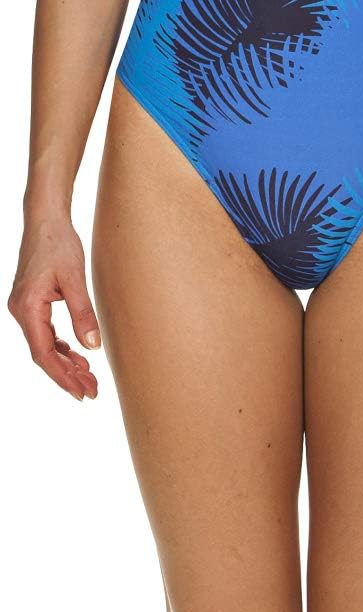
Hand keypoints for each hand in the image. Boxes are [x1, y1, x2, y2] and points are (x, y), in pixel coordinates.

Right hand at [8, 213, 100, 400]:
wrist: (45, 219)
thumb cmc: (58, 243)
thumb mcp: (74, 278)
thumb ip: (83, 313)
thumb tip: (93, 347)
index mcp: (28, 308)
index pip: (44, 353)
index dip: (62, 376)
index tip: (81, 392)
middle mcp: (21, 311)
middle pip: (43, 354)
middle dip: (67, 375)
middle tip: (92, 391)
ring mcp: (24, 308)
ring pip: (44, 345)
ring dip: (65, 362)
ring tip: (89, 377)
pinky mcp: (32, 303)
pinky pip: (44, 333)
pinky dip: (61, 346)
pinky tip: (77, 355)